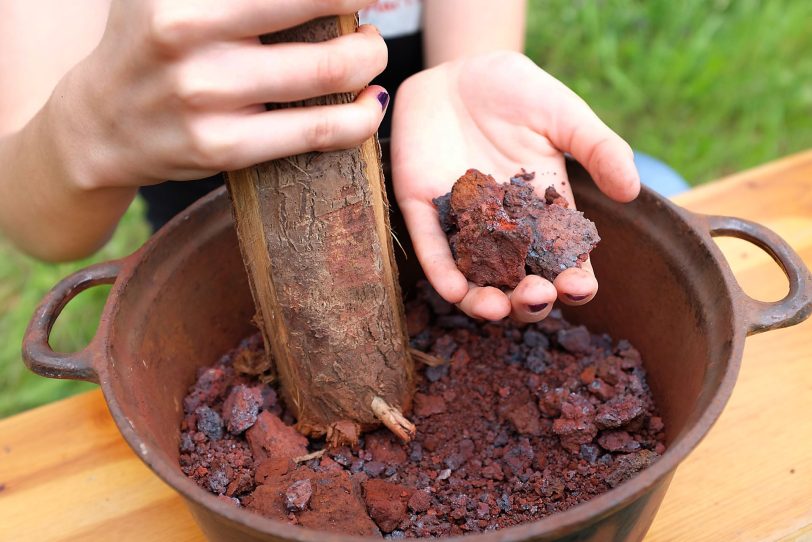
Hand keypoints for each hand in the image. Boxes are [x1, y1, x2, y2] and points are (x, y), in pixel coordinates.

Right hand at [54, 0, 388, 189]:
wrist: (102, 124)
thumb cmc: (153, 44)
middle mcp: (186, 31)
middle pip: (320, 7)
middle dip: (363, 19)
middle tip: (370, 21)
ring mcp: (204, 95)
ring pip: (330, 71)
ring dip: (369, 60)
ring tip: (368, 56)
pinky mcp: (222, 147)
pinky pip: (318, 131)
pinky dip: (361, 118)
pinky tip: (368, 104)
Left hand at [391, 51, 639, 322]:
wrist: (459, 70)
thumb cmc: (518, 91)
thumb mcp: (565, 115)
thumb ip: (598, 148)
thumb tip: (631, 190)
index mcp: (545, 214)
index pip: (564, 261)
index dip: (574, 281)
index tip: (580, 287)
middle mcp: (506, 230)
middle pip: (520, 282)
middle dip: (530, 300)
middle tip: (538, 297)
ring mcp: (465, 224)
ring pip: (475, 279)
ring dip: (485, 301)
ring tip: (497, 308)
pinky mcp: (426, 211)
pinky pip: (433, 250)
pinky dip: (443, 273)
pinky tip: (455, 290)